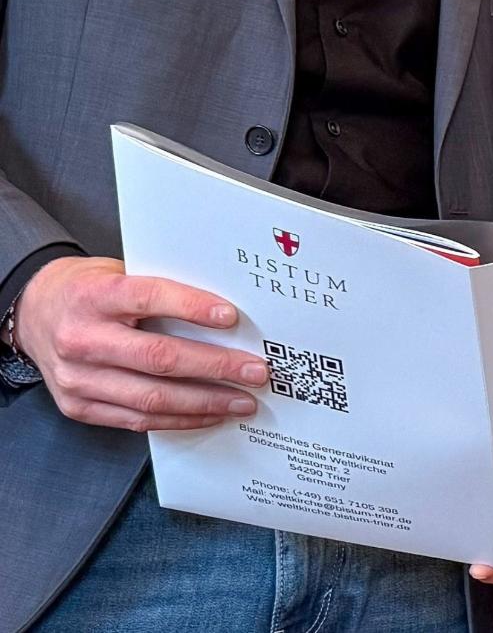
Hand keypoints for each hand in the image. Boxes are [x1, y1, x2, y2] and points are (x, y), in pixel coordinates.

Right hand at [15, 256, 268, 430]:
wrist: (35, 313)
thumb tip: (225, 311)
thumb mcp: (119, 273)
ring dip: (205, 402)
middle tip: (255, 371)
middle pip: (158, 358)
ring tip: (242, 401)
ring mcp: (78, 378)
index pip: (148, 297)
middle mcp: (82, 339)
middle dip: (216, 367)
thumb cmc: (89, 290)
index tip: (232, 318)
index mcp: (95, 297)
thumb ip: (161, 288)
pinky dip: (179, 419)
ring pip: (151, 397)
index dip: (192, 307)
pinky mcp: (78, 407)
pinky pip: (137, 420)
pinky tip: (209, 413)